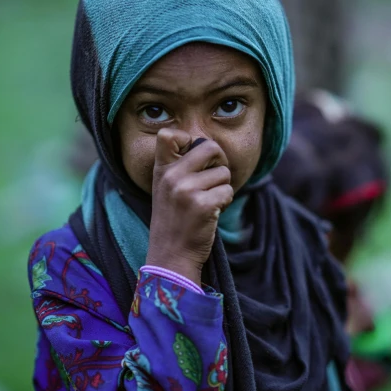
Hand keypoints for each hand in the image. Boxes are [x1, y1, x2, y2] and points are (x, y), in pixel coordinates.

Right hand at [145, 129, 232, 284]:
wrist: (171, 256)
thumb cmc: (175, 221)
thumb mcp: (165, 189)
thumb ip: (179, 166)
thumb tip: (210, 147)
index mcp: (162, 170)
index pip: (169, 135)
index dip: (189, 139)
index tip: (193, 157)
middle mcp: (172, 176)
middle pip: (210, 147)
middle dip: (219, 162)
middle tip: (214, 180)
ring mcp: (186, 190)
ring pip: (224, 173)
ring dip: (222, 188)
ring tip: (207, 203)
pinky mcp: (203, 205)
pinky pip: (228, 191)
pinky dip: (225, 202)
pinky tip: (211, 214)